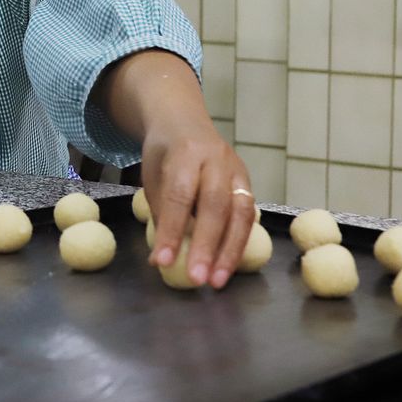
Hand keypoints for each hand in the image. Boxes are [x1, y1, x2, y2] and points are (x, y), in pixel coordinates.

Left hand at [141, 120, 253, 288]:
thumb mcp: (152, 177)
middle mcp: (216, 159)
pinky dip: (239, 242)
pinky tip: (229, 265)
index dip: (171, 230)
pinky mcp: (248, 181)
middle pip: (215, 205)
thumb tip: (160, 261)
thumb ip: (159, 216)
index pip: (179, 196)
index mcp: (185, 153)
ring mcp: (237, 170)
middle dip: (207, 246)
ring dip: (230, 251)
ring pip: (240, 213)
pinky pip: (249, 215)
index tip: (163, 261)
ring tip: (217, 281)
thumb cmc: (164, 154)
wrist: (184, 121)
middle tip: (197, 278)